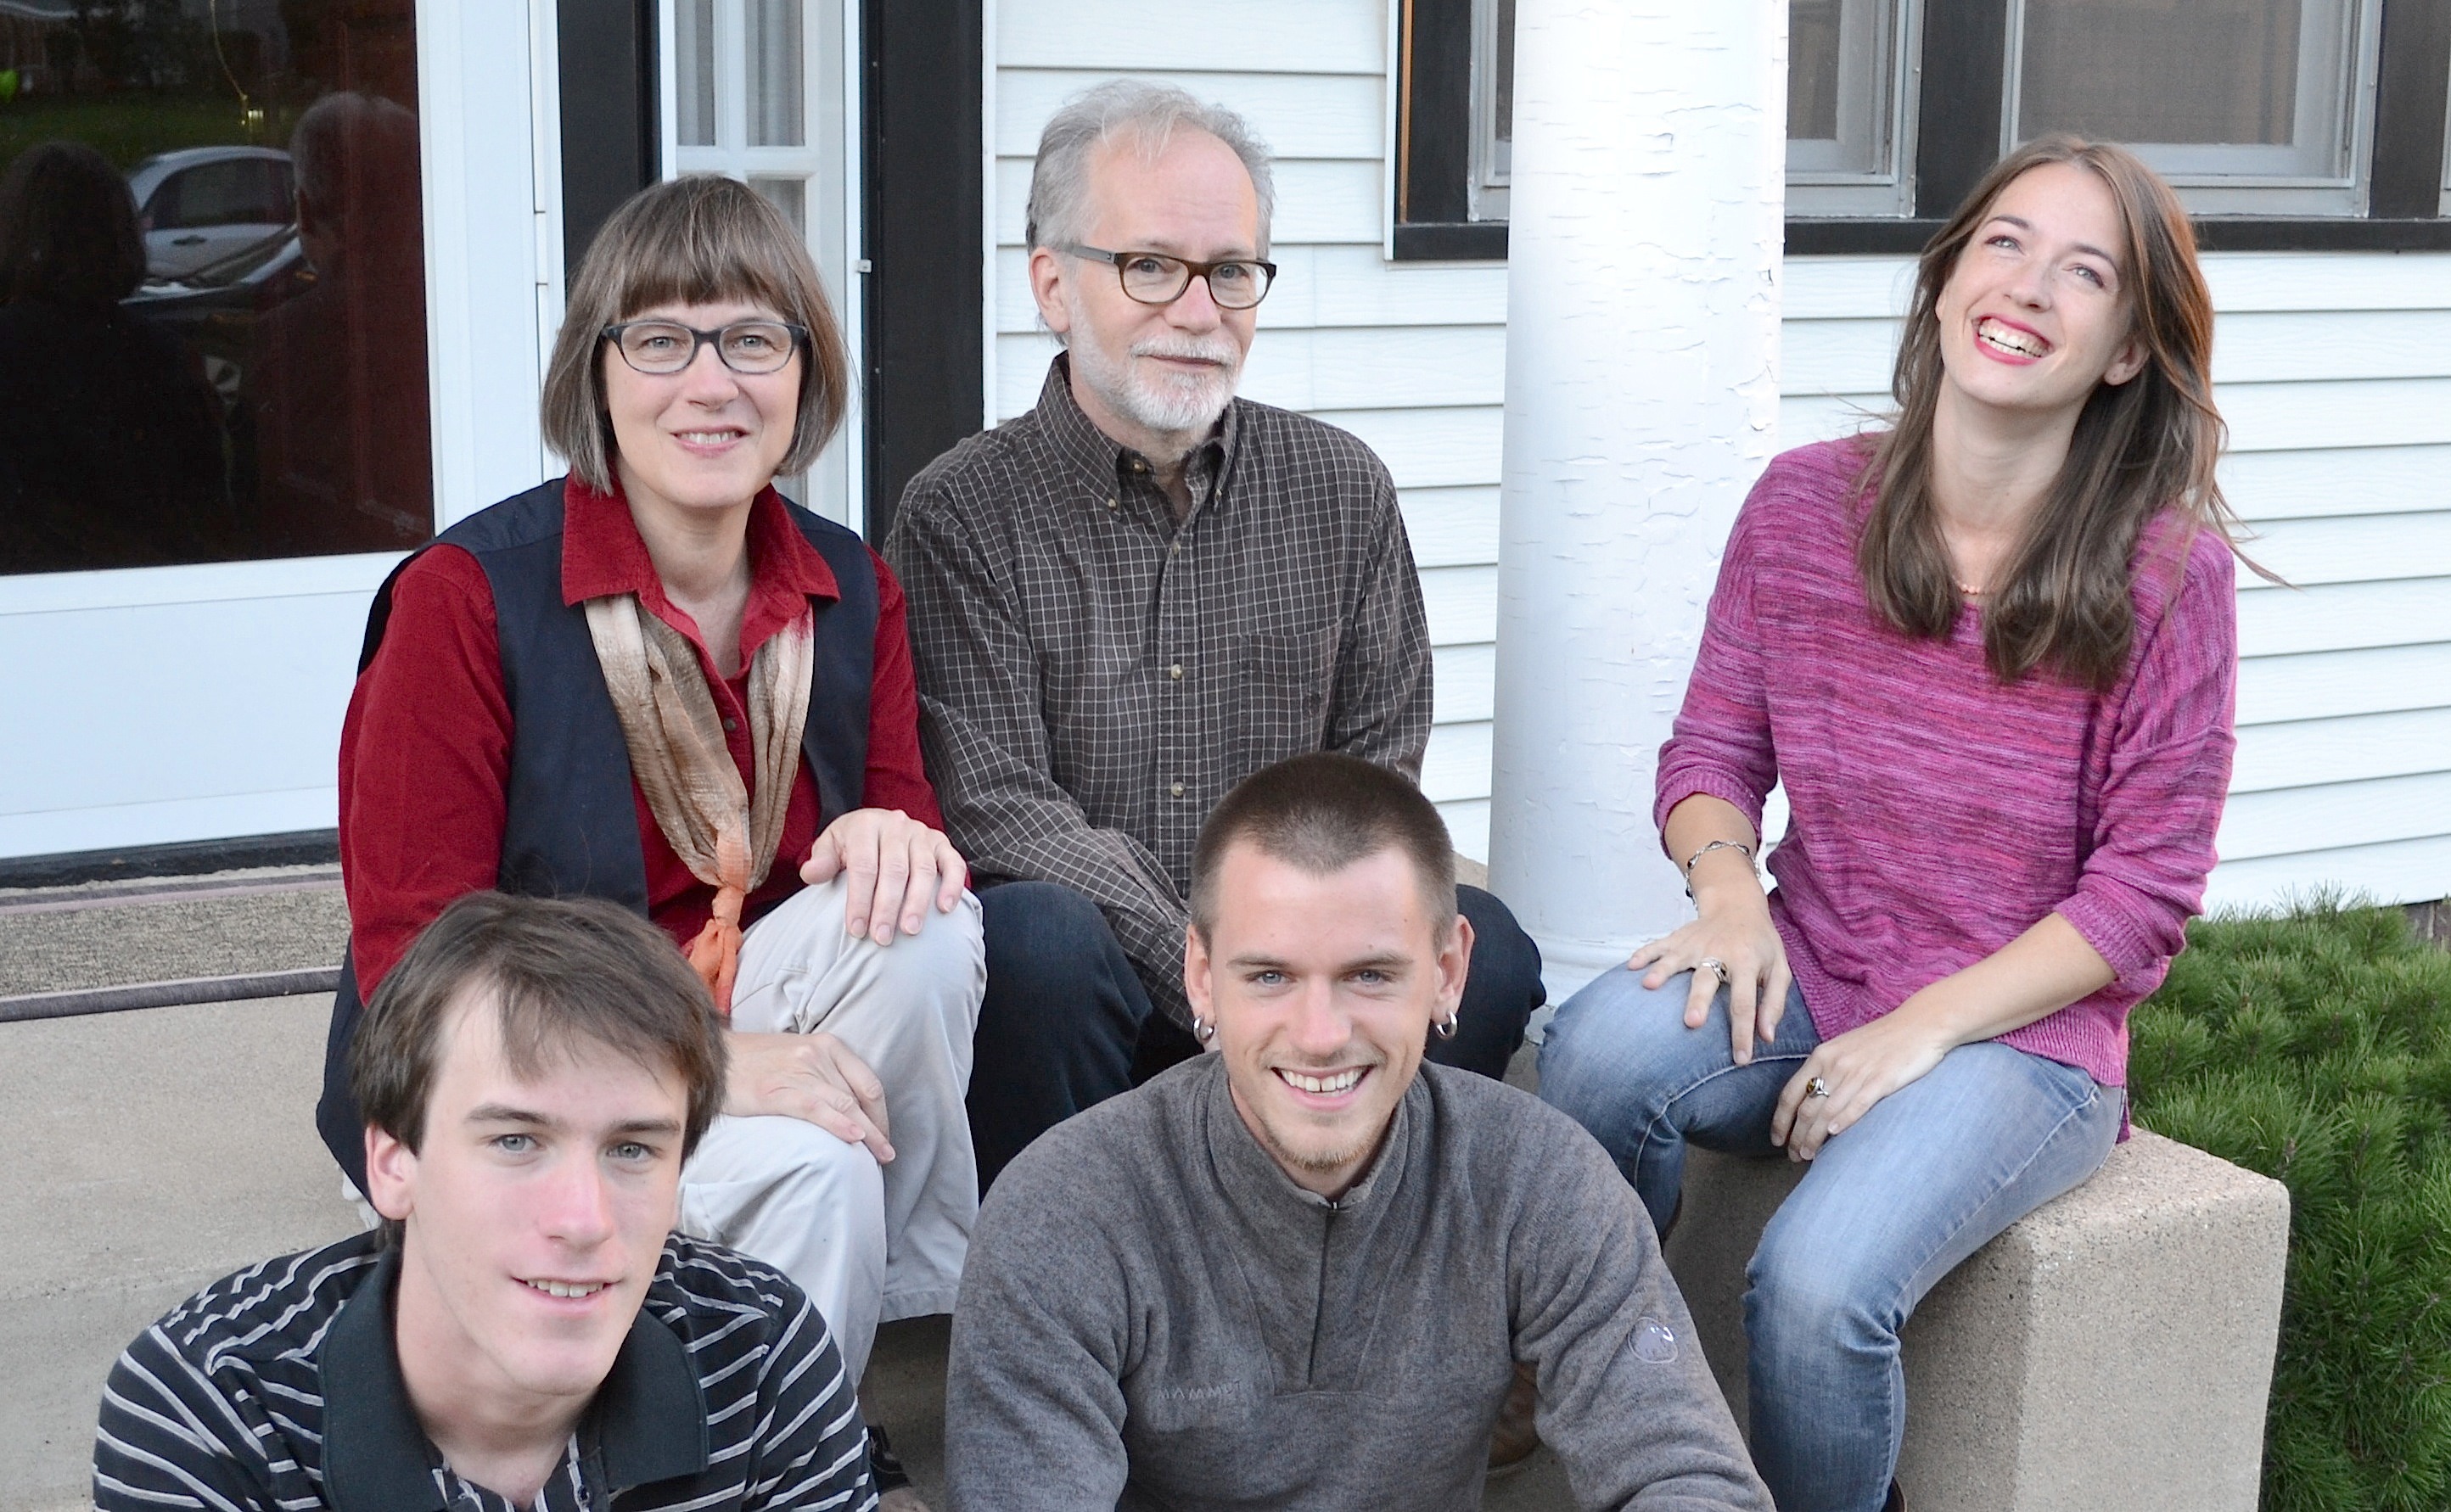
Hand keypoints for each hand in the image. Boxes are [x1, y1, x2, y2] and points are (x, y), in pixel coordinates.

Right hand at [723, 1030, 894, 1161]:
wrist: (714, 1057)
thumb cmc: (757, 1062)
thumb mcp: (799, 1056)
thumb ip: (825, 1074)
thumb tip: (850, 1109)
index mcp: (828, 1044)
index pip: (868, 1083)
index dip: (880, 1113)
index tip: (883, 1134)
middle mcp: (817, 1054)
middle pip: (859, 1097)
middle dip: (877, 1129)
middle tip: (887, 1154)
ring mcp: (797, 1071)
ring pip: (842, 1105)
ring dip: (866, 1134)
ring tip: (878, 1157)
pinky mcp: (776, 1091)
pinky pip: (815, 1108)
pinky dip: (838, 1124)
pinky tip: (853, 1138)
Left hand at [801, 807, 967, 944]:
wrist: (875, 825)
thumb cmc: (851, 844)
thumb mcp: (830, 846)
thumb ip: (821, 861)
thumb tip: (811, 874)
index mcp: (865, 825)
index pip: (863, 866)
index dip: (860, 900)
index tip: (856, 930)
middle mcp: (896, 825)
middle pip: (894, 870)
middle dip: (887, 907)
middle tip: (882, 938)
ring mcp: (921, 833)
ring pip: (924, 869)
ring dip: (918, 902)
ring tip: (910, 931)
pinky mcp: (941, 843)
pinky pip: (953, 863)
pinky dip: (953, 885)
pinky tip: (945, 909)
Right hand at [1626, 889, 1790, 1066]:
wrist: (1738, 904)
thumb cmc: (1760, 942)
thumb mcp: (1779, 968)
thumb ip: (1775, 1003)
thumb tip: (1767, 1037)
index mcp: (1747, 962)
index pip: (1745, 1001)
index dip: (1742, 1031)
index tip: (1740, 1059)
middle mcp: (1719, 952)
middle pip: (1707, 979)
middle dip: (1698, 1000)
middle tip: (1691, 1022)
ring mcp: (1696, 944)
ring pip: (1677, 960)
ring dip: (1662, 972)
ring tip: (1649, 986)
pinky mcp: (1679, 937)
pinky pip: (1659, 945)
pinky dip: (1644, 954)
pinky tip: (1631, 967)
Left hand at [1770, 1010, 1953, 1160]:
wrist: (1919, 1024)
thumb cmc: (1881, 1040)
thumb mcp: (1844, 1049)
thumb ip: (1826, 1071)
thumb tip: (1810, 1101)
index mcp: (1822, 1056)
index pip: (1791, 1093)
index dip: (1780, 1120)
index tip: (1776, 1139)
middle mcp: (1835, 1064)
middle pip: (1806, 1107)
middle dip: (1795, 1136)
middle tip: (1792, 1156)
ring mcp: (1858, 1072)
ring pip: (1827, 1111)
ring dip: (1814, 1138)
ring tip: (1807, 1156)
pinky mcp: (1882, 1079)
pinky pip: (1858, 1104)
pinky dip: (1844, 1121)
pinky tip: (1835, 1136)